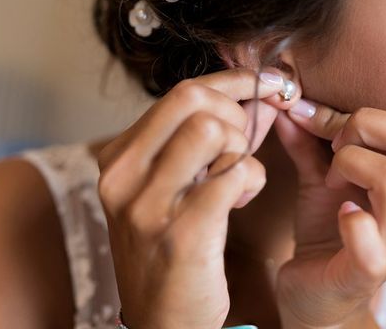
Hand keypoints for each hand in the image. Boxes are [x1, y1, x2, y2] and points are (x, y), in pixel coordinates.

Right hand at [97, 68, 295, 328]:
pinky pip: (234, 173)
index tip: (267, 81)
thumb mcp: (176, 184)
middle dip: (235, 116)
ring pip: (213, 131)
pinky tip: (240, 201)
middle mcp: (122, 176)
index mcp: (118, 158)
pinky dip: (250, 180)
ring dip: (241, 152)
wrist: (163, 322)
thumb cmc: (172, 246)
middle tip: (239, 149)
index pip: (181, 92)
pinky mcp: (181, 233)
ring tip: (235, 181)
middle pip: (194, 100)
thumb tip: (258, 96)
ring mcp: (147, 205)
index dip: (231, 81)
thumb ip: (211, 136)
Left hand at [273, 100, 385, 327]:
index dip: (366, 116)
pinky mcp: (369, 273)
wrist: (315, 294)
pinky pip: (369, 236)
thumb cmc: (326, 231)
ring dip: (350, 165)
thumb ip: (310, 140)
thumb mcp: (320, 177)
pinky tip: (337, 214)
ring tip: (329, 181)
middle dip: (363, 129)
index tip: (324, 126)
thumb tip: (290, 101)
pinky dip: (348, 216)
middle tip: (334, 150)